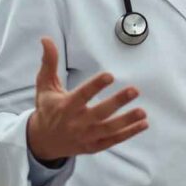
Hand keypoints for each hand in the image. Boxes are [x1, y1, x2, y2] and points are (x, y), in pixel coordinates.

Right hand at [27, 38, 148, 161]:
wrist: (42, 141)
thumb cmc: (47, 109)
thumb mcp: (44, 86)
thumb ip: (49, 62)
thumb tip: (46, 39)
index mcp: (65, 106)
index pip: (82, 95)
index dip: (96, 85)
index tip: (110, 75)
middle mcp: (76, 123)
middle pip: (100, 113)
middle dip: (118, 102)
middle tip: (135, 90)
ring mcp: (86, 136)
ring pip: (109, 129)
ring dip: (127, 121)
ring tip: (143, 112)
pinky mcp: (93, 146)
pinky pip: (113, 140)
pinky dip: (129, 133)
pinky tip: (143, 124)